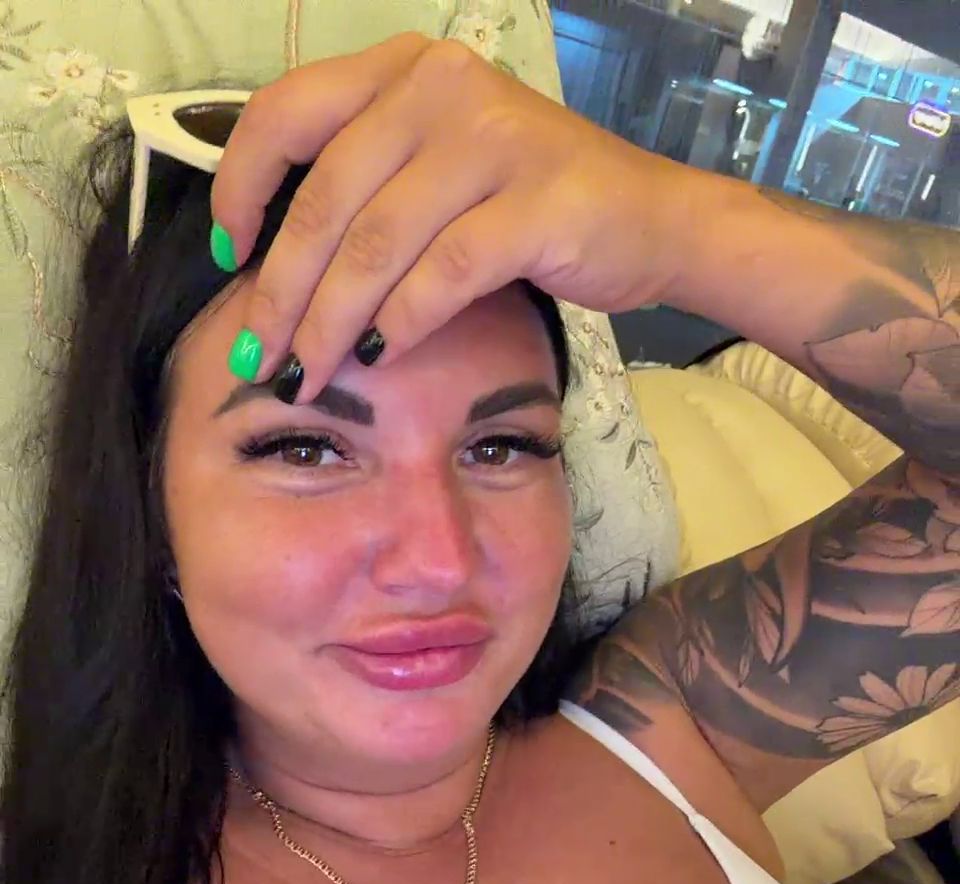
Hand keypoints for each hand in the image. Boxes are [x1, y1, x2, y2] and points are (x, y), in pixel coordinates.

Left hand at [210, 32, 699, 397]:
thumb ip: (366, 183)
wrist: (652, 221)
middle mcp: (441, 88)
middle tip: (258, 357)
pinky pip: (442, 275)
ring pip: (376, 245)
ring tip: (308, 375)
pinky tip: (379, 358)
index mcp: (403, 70)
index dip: (240, 186)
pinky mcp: (536, 204)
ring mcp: (493, 140)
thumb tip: (273, 259)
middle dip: (280, 293)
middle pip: (325, 199)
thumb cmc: (531, 206)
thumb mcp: (438, 167)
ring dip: (330, 324)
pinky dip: (401, 324)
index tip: (228, 253)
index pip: (286, 112)